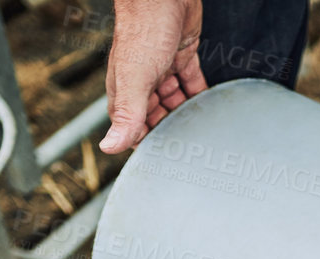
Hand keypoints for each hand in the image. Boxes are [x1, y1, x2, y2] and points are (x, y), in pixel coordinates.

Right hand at [99, 0, 206, 152]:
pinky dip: (199, 94)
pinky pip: (192, 82)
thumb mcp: (134, 80)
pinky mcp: (182, 56)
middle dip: (169, 132)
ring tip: (202, 135)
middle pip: (156, 116)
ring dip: (186, 115)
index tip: (161, 165)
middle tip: (189, 154)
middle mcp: (142, 82)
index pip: (132, 127)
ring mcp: (162, 69)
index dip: (145, 146)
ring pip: (175, 101)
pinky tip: (210, 107)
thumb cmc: (143, 30)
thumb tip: (109, 147)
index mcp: (125, 91)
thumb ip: (127, 115)